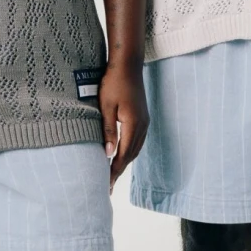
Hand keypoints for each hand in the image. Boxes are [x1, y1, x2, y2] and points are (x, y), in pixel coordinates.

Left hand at [99, 59, 148, 189]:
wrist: (128, 64)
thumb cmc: (113, 83)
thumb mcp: (105, 107)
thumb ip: (107, 131)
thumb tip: (108, 154)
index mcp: (133, 124)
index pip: (123, 155)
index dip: (114, 171)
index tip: (106, 184)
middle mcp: (142, 125)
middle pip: (131, 155)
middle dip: (119, 170)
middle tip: (108, 185)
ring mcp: (144, 121)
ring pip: (135, 149)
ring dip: (125, 162)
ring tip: (113, 173)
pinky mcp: (143, 117)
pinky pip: (137, 140)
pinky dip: (129, 151)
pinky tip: (121, 154)